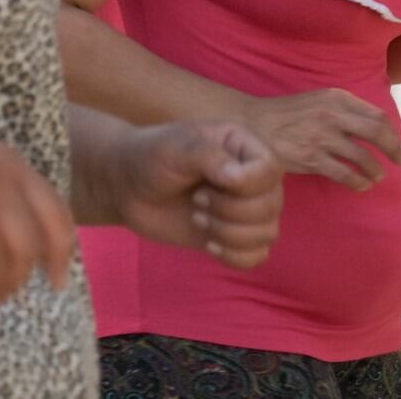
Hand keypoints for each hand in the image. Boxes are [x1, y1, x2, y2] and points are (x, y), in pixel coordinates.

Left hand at [112, 120, 281, 268]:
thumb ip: (208, 157)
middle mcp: (251, 176)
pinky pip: (256, 256)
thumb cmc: (151, 158)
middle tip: (197, 200)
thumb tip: (237, 178)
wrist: (128, 188)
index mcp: (242, 145)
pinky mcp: (235, 235)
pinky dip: (235, 256)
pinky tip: (208, 244)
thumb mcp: (175, 148)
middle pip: (271, 204)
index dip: (249, 184)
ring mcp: (246, 207)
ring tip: (198, 218)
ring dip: (230, 233)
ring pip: (268, 233)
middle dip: (231, 210)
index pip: (271, 168)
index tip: (211, 184)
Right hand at [239, 88, 400, 191]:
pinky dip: (359, 182)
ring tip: (377, 177)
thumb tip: (377, 127)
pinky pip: (346, 174)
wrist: (253, 124)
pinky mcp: (312, 158)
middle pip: (378, 133)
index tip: (397, 147)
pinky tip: (361, 185)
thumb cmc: (288, 114)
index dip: (393, 133)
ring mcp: (323, 137)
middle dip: (396, 150)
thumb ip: (345, 109)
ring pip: (365, 157)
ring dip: (376, 171)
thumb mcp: (319, 100)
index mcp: (337, 97)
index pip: (378, 115)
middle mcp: (333, 114)